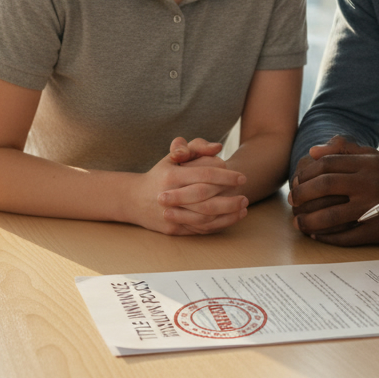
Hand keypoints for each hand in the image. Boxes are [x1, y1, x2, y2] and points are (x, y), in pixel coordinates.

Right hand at [132, 137, 247, 234]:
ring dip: (228, 214)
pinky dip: (218, 225)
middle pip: (206, 199)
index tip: (241, 177)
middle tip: (245, 195)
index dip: (226, 177)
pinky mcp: (173, 230)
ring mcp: (171, 215)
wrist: (133, 200)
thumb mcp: (172, 156)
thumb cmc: (159, 174)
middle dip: (229, 198)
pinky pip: (200, 229)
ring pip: (204, 218)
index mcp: (171, 175)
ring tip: (243, 207)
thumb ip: (195, 147)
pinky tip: (231, 218)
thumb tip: (217, 147)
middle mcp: (169, 195)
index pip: (205, 175)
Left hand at [287, 135, 378, 245]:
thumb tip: (312, 152)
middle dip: (301, 195)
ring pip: (329, 216)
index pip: (326, 165)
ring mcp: (372, 208)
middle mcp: (368, 183)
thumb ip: (343, 149)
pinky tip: (316, 234)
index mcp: (367, 163)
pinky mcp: (376, 231)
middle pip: (323, 186)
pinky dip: (325, 237)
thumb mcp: (372, 156)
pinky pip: (343, 236)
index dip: (305, 174)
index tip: (296, 183)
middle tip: (292, 201)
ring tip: (298, 222)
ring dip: (308, 221)